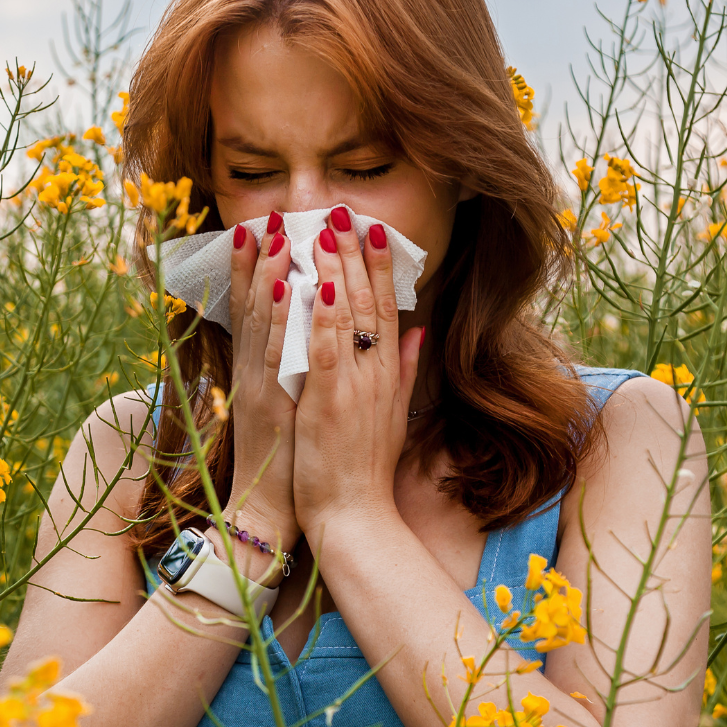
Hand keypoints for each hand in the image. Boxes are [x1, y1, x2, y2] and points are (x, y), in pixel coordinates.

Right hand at [222, 212, 301, 556]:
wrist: (274, 513)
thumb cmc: (296, 464)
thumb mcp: (304, 408)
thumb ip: (315, 371)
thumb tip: (333, 338)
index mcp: (267, 372)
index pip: (265, 310)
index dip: (265, 267)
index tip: (274, 228)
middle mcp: (256, 373)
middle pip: (255, 305)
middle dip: (261, 257)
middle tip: (269, 212)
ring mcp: (260, 387)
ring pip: (262, 320)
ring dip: (264, 272)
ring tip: (271, 232)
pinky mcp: (269, 405)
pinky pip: (274, 354)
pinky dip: (276, 318)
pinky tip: (280, 287)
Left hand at [292, 205, 422, 541]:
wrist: (356, 515)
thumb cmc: (366, 468)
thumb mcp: (393, 414)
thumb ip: (405, 370)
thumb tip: (418, 331)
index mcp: (388, 374)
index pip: (387, 308)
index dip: (379, 266)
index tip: (371, 229)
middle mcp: (375, 373)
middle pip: (367, 302)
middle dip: (353, 253)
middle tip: (342, 211)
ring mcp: (353, 386)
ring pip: (344, 317)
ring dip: (331, 270)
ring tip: (320, 230)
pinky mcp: (326, 403)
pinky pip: (322, 350)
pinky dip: (316, 317)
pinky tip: (308, 284)